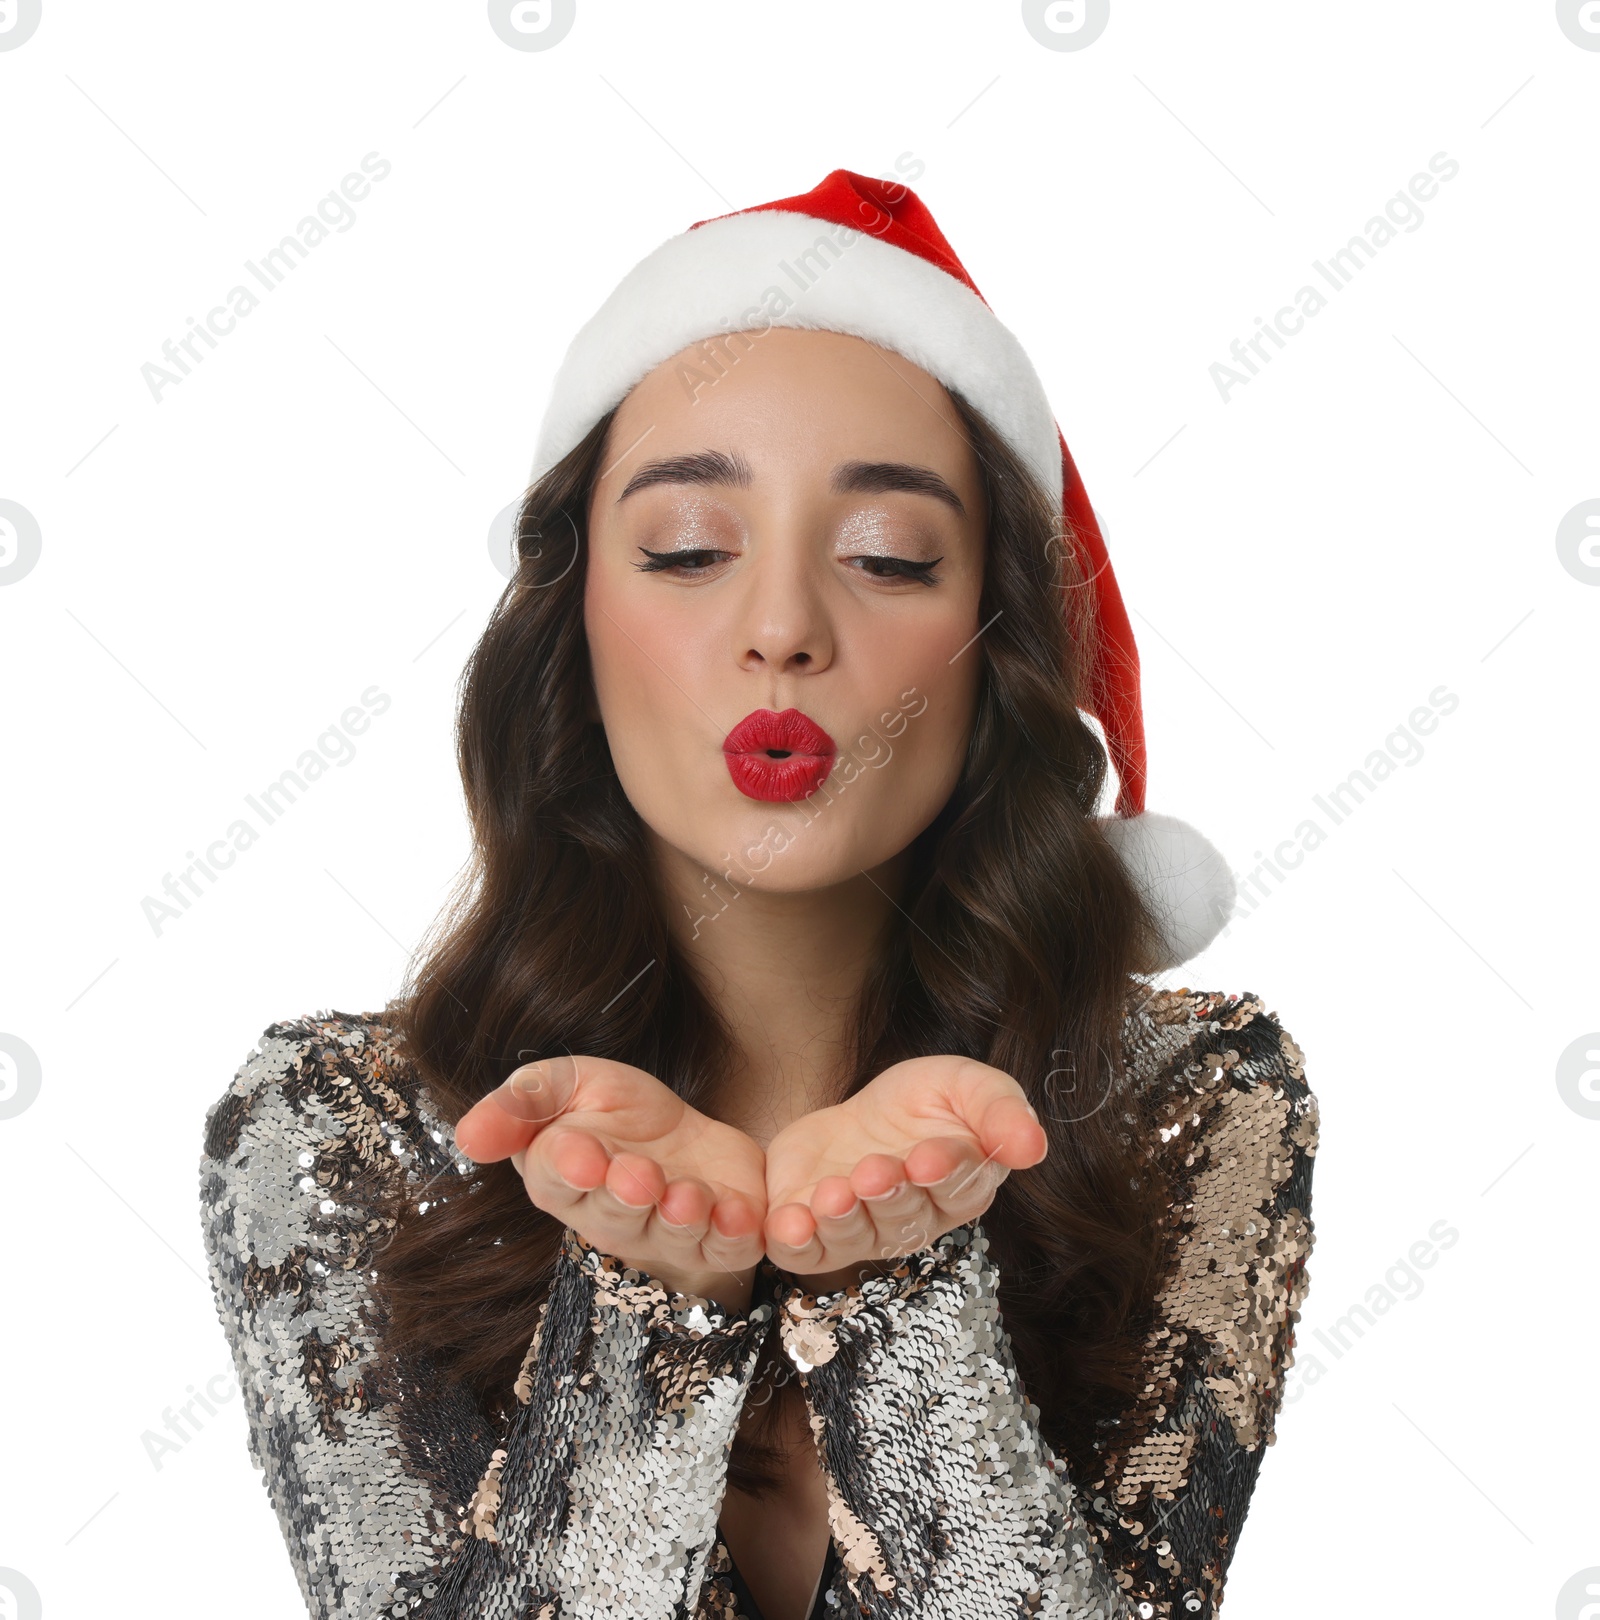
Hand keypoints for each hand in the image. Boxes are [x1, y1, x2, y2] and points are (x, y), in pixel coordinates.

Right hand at [454, 1055, 767, 1312]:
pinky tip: (741, 1216)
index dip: (569, 1168)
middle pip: (616, 1214)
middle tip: (637, 1174)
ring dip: (680, 1218)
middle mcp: (615, 1216)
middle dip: (626, 1196)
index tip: (582, 1154)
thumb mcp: (568, 1085)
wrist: (688, 1136)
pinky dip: (736, 1235)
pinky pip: (729, 1248)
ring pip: (672, 1235)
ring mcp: (669, 1234)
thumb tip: (467, 1136)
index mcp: (566, 1178)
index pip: (557, 1180)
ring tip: (687, 1195)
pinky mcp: (723, 1238)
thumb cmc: (617, 1113)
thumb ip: (522, 1102)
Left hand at [761, 1055, 1045, 1287]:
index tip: (929, 1156)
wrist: (856, 1112)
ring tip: (834, 1193)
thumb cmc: (923, 1102)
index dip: (944, 1173)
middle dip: (889, 1195)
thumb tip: (1034, 1146)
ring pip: (855, 1236)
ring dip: (843, 1218)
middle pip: (905, 1215)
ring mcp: (862, 1232)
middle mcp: (914, 1220)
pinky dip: (796, 1241)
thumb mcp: (965, 1085)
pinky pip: (804, 1251)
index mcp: (961, 1187)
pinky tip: (791, 1222)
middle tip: (876, 1170)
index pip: (959, 1187)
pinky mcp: (814, 1233)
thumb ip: (1001, 1110)